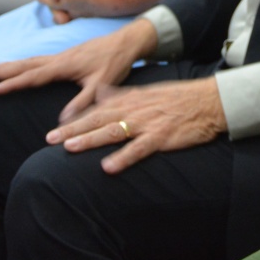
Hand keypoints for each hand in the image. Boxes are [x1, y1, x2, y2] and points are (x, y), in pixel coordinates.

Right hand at [0, 18, 155, 119]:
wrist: (127, 41)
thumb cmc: (116, 63)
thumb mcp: (101, 85)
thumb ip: (82, 103)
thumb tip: (62, 123)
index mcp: (64, 65)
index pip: (32, 76)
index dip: (11, 83)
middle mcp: (58, 58)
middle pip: (24, 65)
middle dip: (1, 71)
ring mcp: (61, 56)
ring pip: (29, 60)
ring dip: (9, 65)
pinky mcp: (65, 56)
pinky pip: (38, 60)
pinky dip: (23, 63)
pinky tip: (18, 66)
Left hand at [47, 78, 225, 173]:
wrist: (209, 101)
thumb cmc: (178, 98)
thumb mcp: (146, 91)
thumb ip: (121, 94)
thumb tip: (100, 91)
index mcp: (130, 99)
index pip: (96, 110)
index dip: (74, 120)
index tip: (53, 130)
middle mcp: (135, 109)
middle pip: (98, 120)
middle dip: (73, 130)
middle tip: (50, 140)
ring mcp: (147, 123)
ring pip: (113, 132)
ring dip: (90, 140)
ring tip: (70, 148)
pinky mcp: (161, 137)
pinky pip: (139, 149)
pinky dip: (123, 158)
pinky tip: (107, 167)